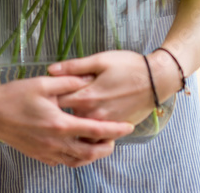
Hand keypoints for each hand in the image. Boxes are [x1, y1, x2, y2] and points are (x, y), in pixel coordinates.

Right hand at [0, 74, 133, 167]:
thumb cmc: (15, 95)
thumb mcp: (44, 83)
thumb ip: (70, 82)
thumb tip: (89, 79)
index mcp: (60, 124)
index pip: (95, 130)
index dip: (115, 130)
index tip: (128, 127)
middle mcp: (55, 143)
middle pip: (90, 153)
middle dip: (107, 147)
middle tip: (115, 138)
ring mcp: (45, 152)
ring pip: (77, 161)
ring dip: (91, 154)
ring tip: (99, 142)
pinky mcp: (37, 155)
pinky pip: (62, 161)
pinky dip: (74, 157)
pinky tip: (76, 145)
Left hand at [48, 51, 177, 124]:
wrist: (157, 80)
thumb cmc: (129, 66)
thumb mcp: (101, 60)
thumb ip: (74, 67)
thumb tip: (50, 69)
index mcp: (86, 96)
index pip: (57, 100)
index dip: (47, 97)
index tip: (42, 94)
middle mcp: (93, 115)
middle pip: (65, 119)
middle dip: (55, 114)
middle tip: (47, 108)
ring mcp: (105, 125)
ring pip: (80, 133)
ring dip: (70, 128)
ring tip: (62, 121)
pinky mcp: (115, 129)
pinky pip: (95, 139)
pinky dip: (86, 136)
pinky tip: (80, 130)